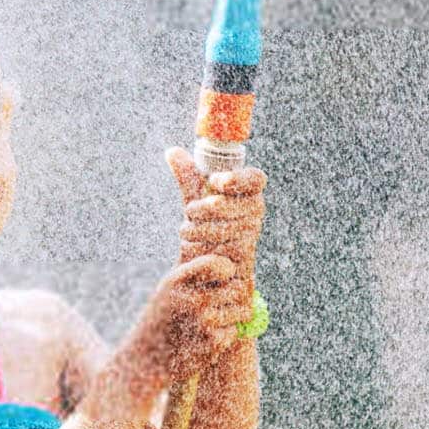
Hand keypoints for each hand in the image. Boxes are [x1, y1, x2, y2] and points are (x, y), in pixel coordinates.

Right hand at [116, 253, 239, 400]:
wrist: (143, 361)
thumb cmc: (159, 321)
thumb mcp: (167, 290)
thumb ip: (189, 271)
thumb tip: (222, 260)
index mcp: (176, 281)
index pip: (216, 263)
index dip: (228, 269)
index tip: (227, 276)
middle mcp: (191, 299)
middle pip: (237, 289)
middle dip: (236, 297)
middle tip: (225, 304)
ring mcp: (203, 321)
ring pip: (241, 311)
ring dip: (234, 317)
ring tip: (214, 322)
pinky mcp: (212, 343)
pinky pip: (234, 332)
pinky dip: (226, 335)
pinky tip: (208, 338)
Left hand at [166, 147, 264, 326]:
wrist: (210, 277)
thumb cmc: (207, 232)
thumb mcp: (198, 204)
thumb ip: (190, 179)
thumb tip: (173, 152)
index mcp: (248, 197)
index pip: (255, 180)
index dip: (239, 179)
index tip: (216, 181)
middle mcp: (254, 219)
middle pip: (233, 205)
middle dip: (206, 209)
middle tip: (190, 212)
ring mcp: (250, 245)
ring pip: (227, 232)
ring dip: (200, 231)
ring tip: (188, 233)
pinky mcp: (242, 273)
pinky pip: (223, 260)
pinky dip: (202, 255)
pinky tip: (193, 255)